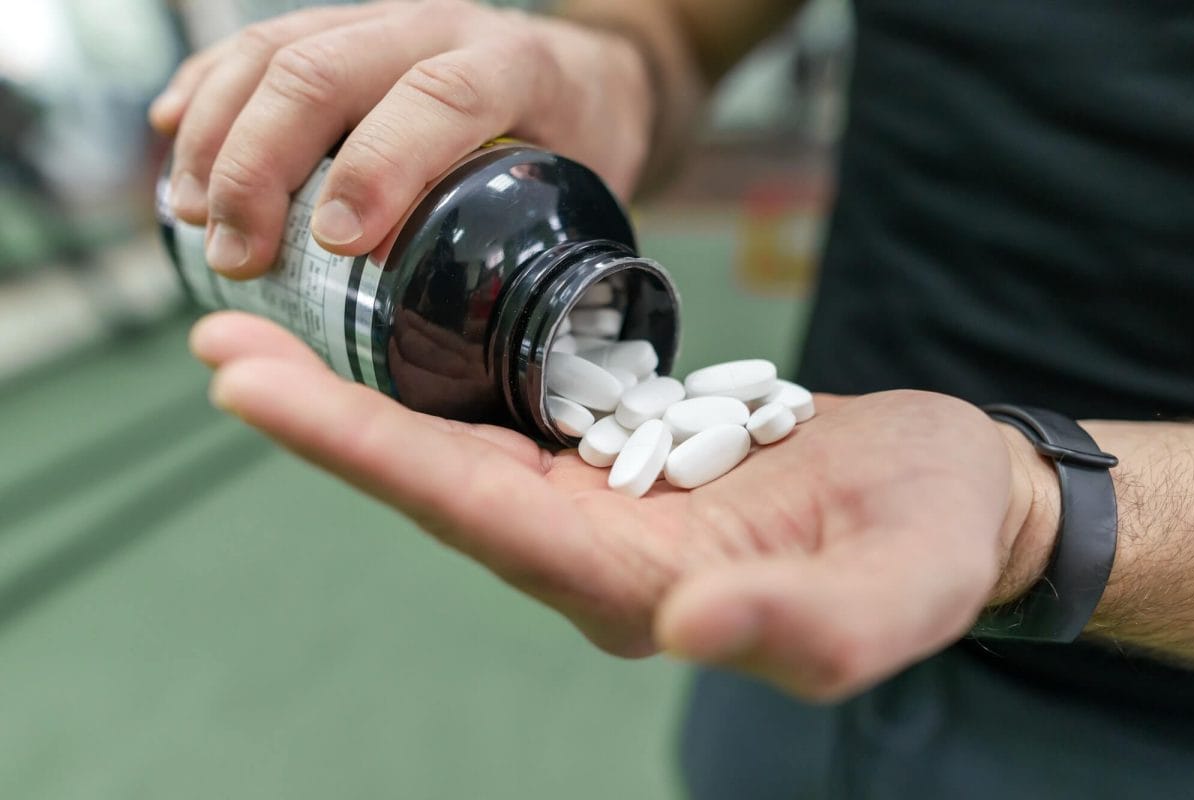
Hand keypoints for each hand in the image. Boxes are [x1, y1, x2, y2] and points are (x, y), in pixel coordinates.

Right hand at [150, 0, 652, 276]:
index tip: (334, 244)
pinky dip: (206, 88)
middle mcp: (439, 28)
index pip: (440, 98)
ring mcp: (381, 22)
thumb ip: (547, 254)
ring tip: (196, 216)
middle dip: (264, 163)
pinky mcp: (341, 30)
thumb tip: (494, 360)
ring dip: (220, 134)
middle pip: (328, 70)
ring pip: (276, 52)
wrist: (585, 79)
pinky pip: (257, 45)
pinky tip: (173, 134)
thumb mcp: (590, 197)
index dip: (380, 165)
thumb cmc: (582, 151)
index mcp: (513, 67)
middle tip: (237, 255)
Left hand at [191, 311, 1058, 699]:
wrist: (960, 499)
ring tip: (262, 340)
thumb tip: (688, 620)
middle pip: (439, 484)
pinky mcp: (623, 462)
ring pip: (459, 451)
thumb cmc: (938, 541)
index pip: (480, 518)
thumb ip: (809, 627)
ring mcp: (605, 509)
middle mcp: (599, 555)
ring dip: (360, 399)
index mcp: (643, 587)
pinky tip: (389, 348)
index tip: (259, 391)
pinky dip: (436, 387)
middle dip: (326, 421)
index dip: (367, 454)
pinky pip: (509, 423)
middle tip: (217, 345)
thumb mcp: (902, 587)